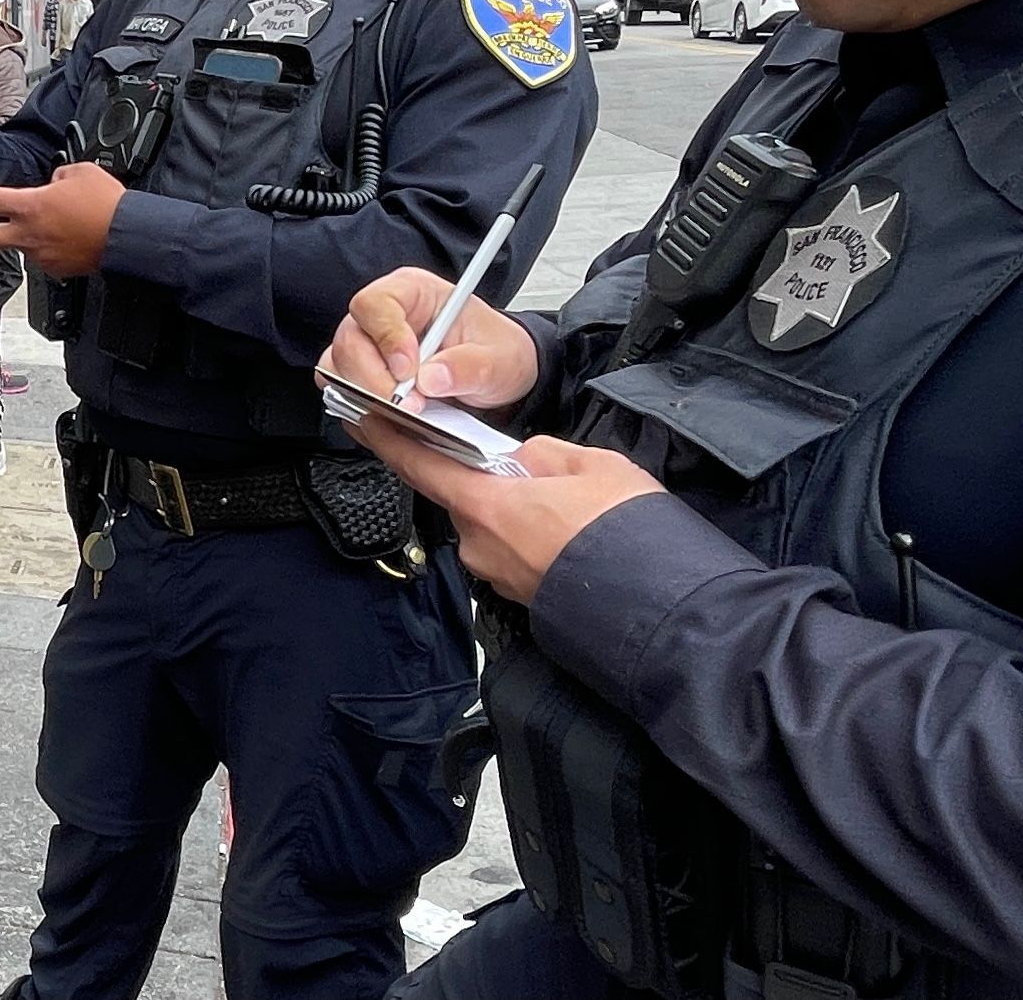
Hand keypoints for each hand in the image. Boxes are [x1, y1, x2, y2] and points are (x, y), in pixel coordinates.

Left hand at [0, 161, 123, 274]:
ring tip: (75, 221)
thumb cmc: (106, 204)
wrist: (128, 236)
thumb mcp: (78, 172)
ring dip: (43, 231)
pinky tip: (79, 235)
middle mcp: (29, 234)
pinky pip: (50, 251)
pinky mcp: (56, 269)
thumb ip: (56, 176)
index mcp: (30, 205)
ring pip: (29, 239)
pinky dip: (59, 242)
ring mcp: (41, 255)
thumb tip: (50, 185)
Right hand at [323, 266, 541, 410]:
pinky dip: (365, 412)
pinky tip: (395, 421)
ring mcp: (369, 350)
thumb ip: (468, 366)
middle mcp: (382, 318)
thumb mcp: (498, 359)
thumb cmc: (495, 353)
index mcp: (413, 293)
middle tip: (409, 405)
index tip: (409, 370)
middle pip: (349, 342)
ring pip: (339, 370)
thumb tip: (431, 378)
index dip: (387, 338)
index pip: (376, 304)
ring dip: (366, 397)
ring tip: (406, 414)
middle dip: (375, 380)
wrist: (497, 378)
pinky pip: (344, 396)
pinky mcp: (364, 381)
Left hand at [350, 431, 663, 603]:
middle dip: (491, 480)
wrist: (658, 603)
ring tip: (569, 507)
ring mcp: (498, 575)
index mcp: (488, 506)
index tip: (365, 419)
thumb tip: (525, 460)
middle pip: (465, 497)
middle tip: (536, 471)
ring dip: (516, 511)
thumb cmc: (626, 534)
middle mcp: (481, 546)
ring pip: (492, 526)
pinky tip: (569, 533)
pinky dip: (529, 537)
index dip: (389, 440)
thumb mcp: (591, 465)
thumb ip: (544, 455)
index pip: (420, 466)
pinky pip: (512, 552)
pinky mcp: (519, 594)